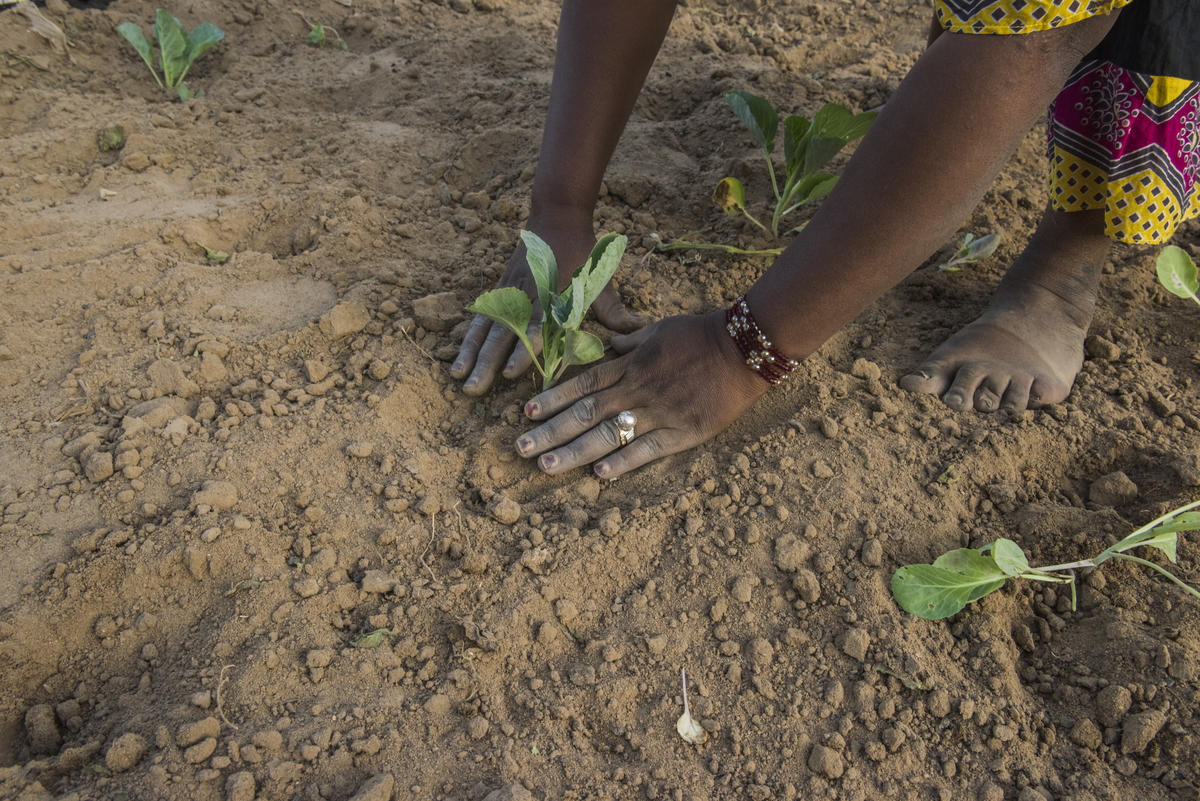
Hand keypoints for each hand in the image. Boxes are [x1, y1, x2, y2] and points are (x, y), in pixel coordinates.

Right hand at [450, 221, 645, 395]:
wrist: (556, 217)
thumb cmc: (584, 255)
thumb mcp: (602, 281)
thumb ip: (615, 312)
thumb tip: (640, 331)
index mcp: (555, 296)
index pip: (538, 326)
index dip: (526, 350)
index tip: (513, 373)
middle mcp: (528, 296)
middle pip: (504, 333)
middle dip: (489, 362)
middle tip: (476, 390)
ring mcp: (510, 293)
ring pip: (487, 328)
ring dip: (472, 355)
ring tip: (460, 380)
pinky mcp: (499, 292)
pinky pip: (480, 319)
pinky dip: (468, 340)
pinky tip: (457, 361)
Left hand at [514, 310, 770, 477]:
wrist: (744, 347)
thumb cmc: (699, 334)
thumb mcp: (657, 330)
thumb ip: (628, 344)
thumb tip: (606, 346)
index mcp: (630, 366)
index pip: (583, 384)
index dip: (553, 398)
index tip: (527, 413)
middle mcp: (637, 390)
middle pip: (585, 413)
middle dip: (550, 431)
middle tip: (521, 448)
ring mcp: (659, 413)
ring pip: (608, 435)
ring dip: (574, 452)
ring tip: (546, 467)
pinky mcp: (684, 432)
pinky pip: (648, 450)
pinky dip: (623, 463)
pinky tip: (599, 476)